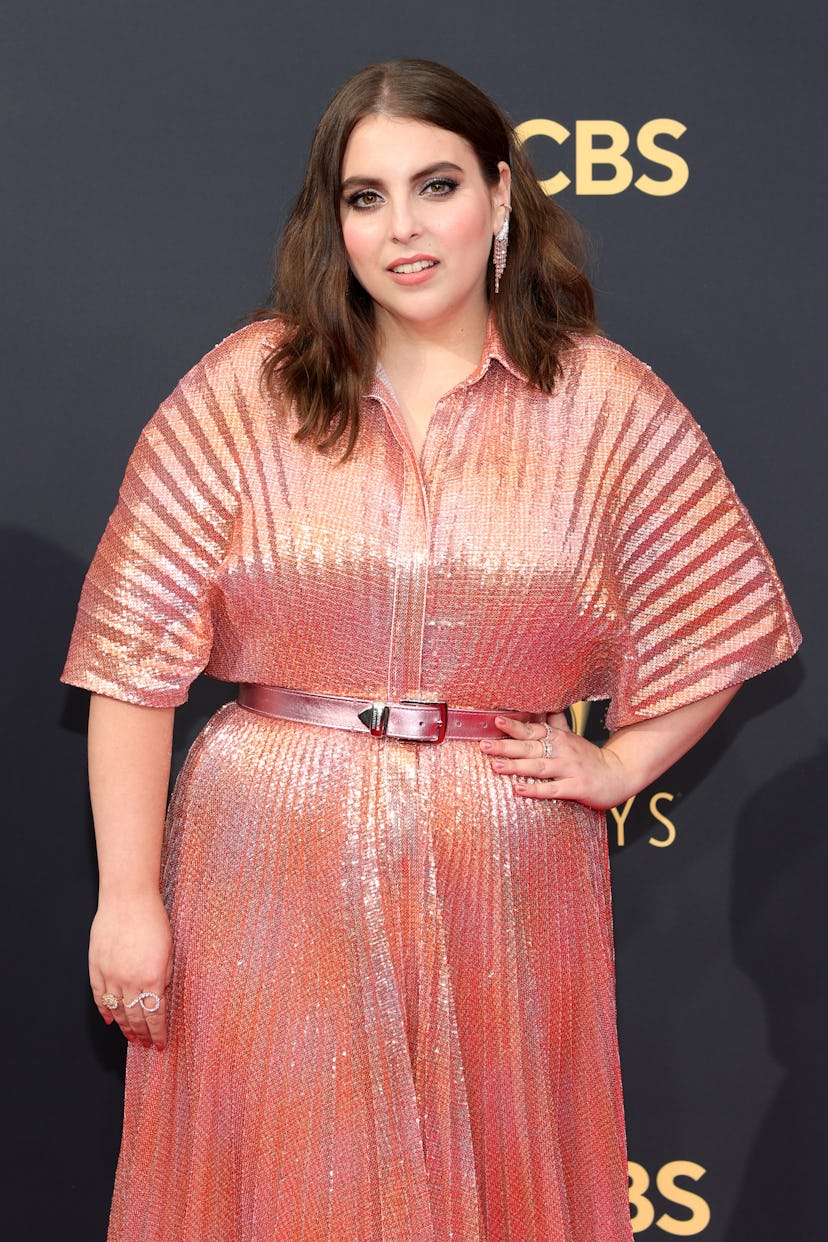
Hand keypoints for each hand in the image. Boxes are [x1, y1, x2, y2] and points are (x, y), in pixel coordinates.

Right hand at [89, 891, 172, 1050]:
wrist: (128, 900)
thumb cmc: (153, 920)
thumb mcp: (169, 950)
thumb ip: (165, 976)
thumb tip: (160, 995)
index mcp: (152, 978)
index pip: (155, 1016)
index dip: (158, 1033)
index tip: (160, 1044)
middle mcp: (130, 981)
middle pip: (135, 1017)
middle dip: (142, 1034)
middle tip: (146, 1045)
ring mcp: (111, 975)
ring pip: (117, 1010)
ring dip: (125, 1027)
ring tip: (131, 1038)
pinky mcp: (96, 968)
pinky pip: (100, 996)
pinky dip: (105, 1011)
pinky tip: (110, 1020)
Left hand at [480, 712, 630, 809]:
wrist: (621, 774)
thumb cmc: (590, 758)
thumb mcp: (572, 737)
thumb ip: (555, 723)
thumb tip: (543, 705)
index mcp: (559, 737)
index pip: (532, 729)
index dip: (514, 725)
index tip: (495, 721)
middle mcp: (563, 750)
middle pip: (530, 747)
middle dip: (506, 746)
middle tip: (484, 745)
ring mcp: (570, 769)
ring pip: (539, 766)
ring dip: (517, 766)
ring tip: (495, 766)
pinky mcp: (577, 787)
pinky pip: (553, 789)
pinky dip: (536, 789)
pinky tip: (519, 789)